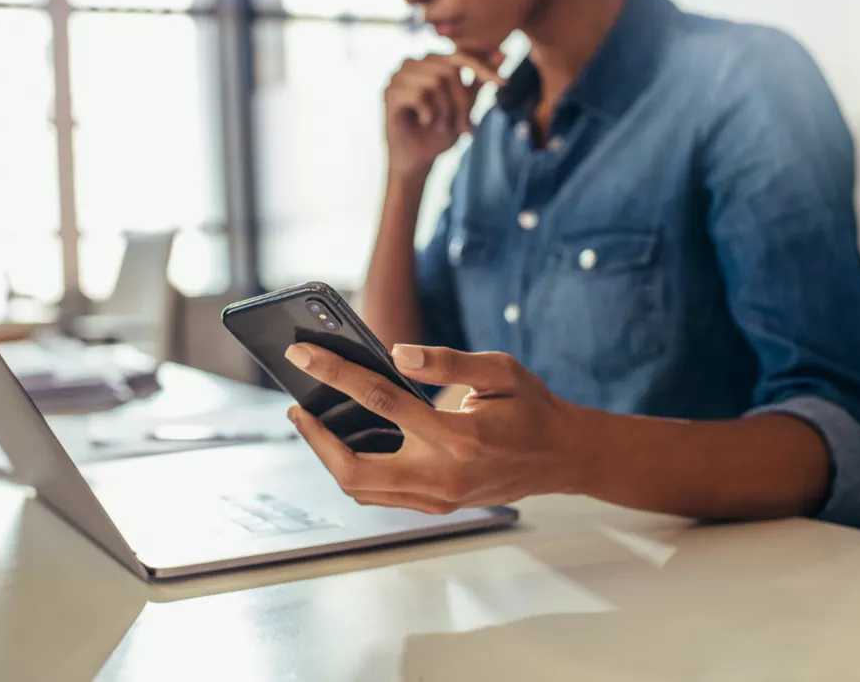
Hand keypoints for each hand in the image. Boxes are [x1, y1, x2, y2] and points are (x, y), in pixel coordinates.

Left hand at [282, 342, 593, 513]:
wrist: (562, 456)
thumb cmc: (531, 407)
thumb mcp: (499, 370)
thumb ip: (447, 362)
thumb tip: (397, 353)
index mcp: (459, 436)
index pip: (381, 401)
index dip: (335, 374)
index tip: (303, 356)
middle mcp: (444, 475)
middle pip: (355, 468)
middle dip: (315, 438)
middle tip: (297, 406)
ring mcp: (438, 498)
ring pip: (362, 489)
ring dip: (329, 457)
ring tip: (313, 421)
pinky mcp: (437, 505)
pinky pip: (380, 496)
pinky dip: (353, 471)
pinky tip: (344, 442)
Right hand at [384, 51, 505, 178]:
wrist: (417, 160)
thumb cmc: (438, 132)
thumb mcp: (465, 104)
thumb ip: (479, 80)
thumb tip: (503, 54)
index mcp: (428, 61)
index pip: (459, 56)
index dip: (482, 68)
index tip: (504, 83)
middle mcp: (411, 63)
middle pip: (448, 71)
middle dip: (461, 102)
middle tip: (463, 127)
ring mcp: (397, 77)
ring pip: (434, 83)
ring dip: (445, 110)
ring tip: (441, 125)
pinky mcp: (389, 93)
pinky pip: (418, 95)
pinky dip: (428, 113)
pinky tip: (424, 122)